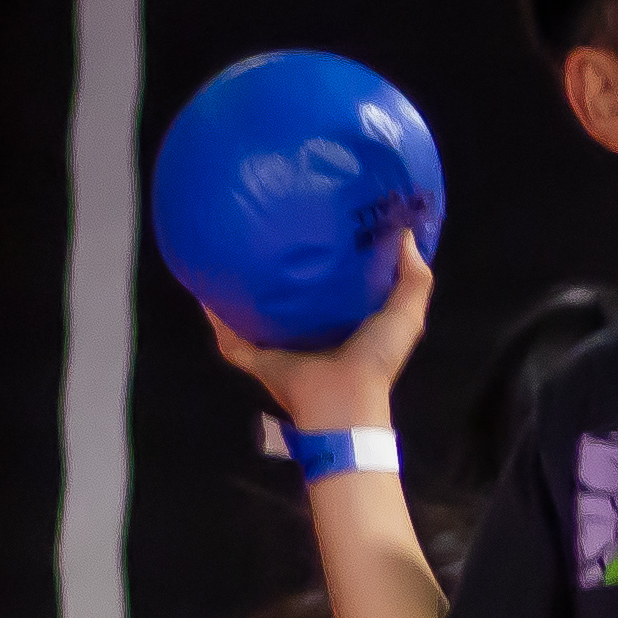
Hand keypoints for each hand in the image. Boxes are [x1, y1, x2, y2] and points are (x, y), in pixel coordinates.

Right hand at [205, 229, 437, 437]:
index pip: (332, 284)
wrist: (342, 399)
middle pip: (289, 295)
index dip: (329, 255)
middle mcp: (307, 331)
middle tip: (271, 226)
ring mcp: (276, 344)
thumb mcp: (406, 315)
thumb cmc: (374, 358)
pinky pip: (227, 332)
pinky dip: (214, 313)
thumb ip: (414, 278)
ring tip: (232, 248)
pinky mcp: (253, 355)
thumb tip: (404, 234)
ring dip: (242, 287)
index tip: (321, 218)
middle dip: (281, 268)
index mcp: (342, 321)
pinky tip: (203, 284)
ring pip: (253, 311)